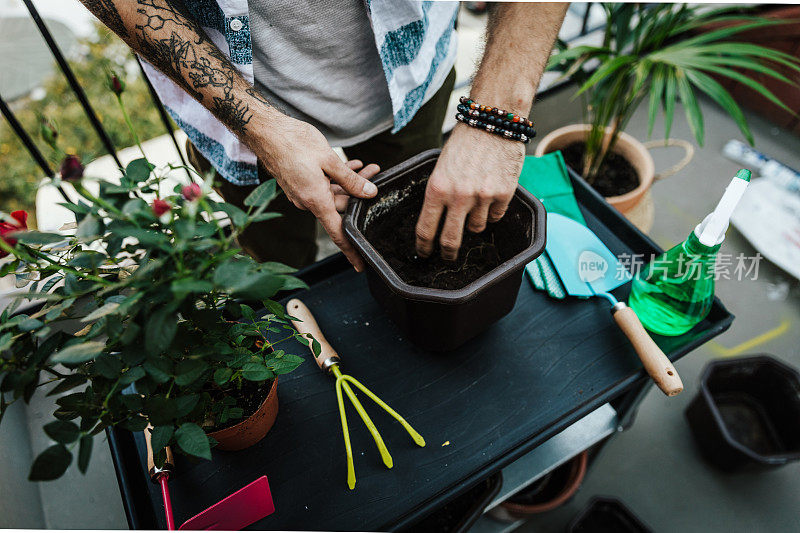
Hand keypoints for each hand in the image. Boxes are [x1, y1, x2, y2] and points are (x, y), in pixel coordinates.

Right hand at [254, 116, 379, 270]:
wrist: (265, 131)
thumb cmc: (294, 142)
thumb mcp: (329, 160)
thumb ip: (350, 179)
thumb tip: (369, 193)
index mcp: (315, 200)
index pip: (337, 232)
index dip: (351, 250)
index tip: (360, 265)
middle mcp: (306, 201)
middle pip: (339, 207)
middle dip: (359, 193)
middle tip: (375, 173)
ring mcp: (301, 193)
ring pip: (332, 194)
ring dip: (349, 182)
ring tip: (366, 166)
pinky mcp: (299, 184)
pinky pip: (322, 186)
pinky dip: (336, 178)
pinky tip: (350, 165)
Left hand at [415, 123, 524, 259]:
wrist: (493, 121)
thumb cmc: (464, 142)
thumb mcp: (441, 167)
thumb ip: (439, 194)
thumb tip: (437, 221)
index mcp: (437, 188)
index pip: (426, 229)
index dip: (424, 246)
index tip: (424, 253)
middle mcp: (458, 196)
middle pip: (450, 240)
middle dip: (447, 253)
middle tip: (447, 256)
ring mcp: (482, 197)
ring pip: (476, 228)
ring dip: (474, 222)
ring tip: (475, 202)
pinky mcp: (504, 194)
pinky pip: (495, 216)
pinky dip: (492, 211)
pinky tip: (490, 194)